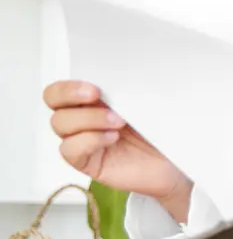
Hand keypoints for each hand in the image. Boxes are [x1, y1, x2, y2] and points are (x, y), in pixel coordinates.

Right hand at [43, 80, 192, 221]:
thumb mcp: (143, 103)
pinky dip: (90, 140)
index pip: (61, 88)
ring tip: (119, 121)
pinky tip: (112, 138)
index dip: (69, 86)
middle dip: (71, 95)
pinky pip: (70, 150)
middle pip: (54, 102)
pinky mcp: (87, 162)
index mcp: (91, 100)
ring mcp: (82, 140)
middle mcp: (82, 118)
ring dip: (89, 118)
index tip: (94, 87)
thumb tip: (116, 75)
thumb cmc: (159, 131)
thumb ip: (124, 90)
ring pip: (60, 124)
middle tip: (97, 95)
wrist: (173, 163)